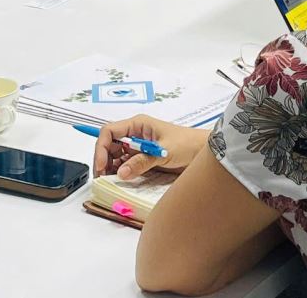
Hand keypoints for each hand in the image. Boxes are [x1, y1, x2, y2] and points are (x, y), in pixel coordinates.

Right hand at [94, 114, 211, 179]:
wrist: (204, 152)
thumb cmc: (187, 144)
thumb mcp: (163, 152)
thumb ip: (142, 161)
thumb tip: (121, 172)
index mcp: (137, 125)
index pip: (109, 132)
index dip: (101, 148)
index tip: (102, 166)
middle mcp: (135, 134)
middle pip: (109, 145)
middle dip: (104, 160)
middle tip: (103, 178)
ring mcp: (138, 147)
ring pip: (116, 156)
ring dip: (111, 168)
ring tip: (111, 180)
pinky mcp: (144, 159)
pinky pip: (126, 165)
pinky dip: (121, 172)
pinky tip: (122, 180)